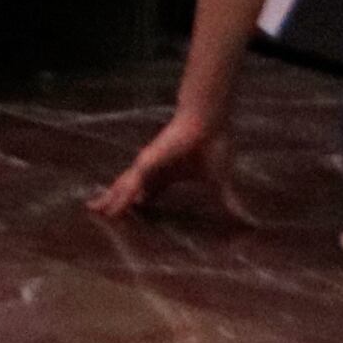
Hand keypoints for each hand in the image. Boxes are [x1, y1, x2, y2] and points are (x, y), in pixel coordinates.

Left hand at [91, 111, 248, 224]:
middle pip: (130, 189)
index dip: (141, 201)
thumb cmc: (214, 145)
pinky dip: (120, 196)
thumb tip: (246, 220)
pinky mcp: (146, 161)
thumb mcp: (220, 181)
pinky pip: (130, 183)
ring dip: (111, 200)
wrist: (209, 122)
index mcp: (169, 175)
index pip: (150, 191)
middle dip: (117, 201)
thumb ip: (228, 200)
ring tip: (95, 210)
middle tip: (102, 213)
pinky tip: (111, 207)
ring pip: (124, 187)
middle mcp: (153, 170)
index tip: (135, 212)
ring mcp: (147, 166)